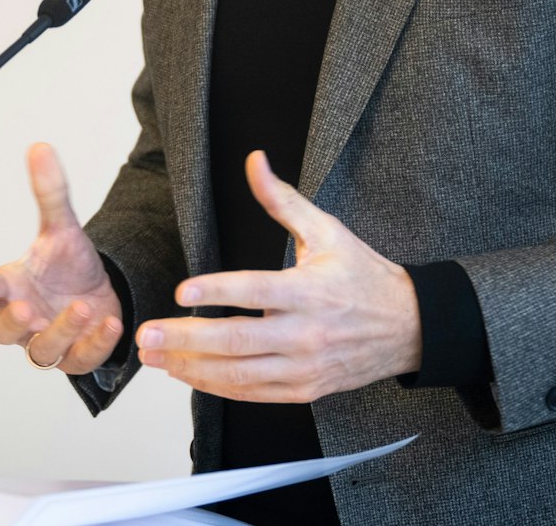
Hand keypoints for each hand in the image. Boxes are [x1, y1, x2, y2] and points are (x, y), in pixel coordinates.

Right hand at [0, 142, 123, 374]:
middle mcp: (24, 318)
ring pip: (41, 351)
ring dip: (59, 332)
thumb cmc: (69, 265)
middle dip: (12, 322)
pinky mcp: (76, 356)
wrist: (102, 289)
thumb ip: (51, 193)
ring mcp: (48, 340)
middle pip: (1, 332)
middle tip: (27, 309)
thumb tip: (41, 147)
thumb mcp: (63, 227)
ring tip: (81, 307)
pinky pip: (79, 360)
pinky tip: (111, 323)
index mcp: (11, 286)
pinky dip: (94, 343)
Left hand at [135, 150, 420, 403]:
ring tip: (153, 356)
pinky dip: (215, 386)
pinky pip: (252, 394)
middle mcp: (306, 333)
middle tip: (146, 334)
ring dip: (190, 367)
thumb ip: (282, 200)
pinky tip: (186, 373)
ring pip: (238, 374)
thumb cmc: (364, 275)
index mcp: (311, 291)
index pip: (257, 290)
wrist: (409, 328)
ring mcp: (305, 368)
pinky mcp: (304, 390)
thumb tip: (253, 161)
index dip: (217, 291)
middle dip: (185, 340)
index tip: (181, 291)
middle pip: (237, 340)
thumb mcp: (327, 231)